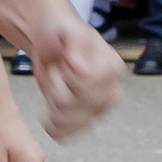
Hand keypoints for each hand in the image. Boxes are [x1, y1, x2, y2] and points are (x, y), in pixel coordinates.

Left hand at [26, 16, 122, 140]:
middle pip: (73, 104)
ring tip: (53, 86)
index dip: (66, 74)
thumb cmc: (61, 32)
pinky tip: (48, 117)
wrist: (51, 42)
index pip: (84, 83)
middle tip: (56, 71)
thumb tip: (80, 68)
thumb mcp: (65, 27)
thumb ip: (74, 42)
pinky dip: (55, 127)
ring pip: (69, 121)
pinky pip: (69, 134)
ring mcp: (100, 109)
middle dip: (56, 88)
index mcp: (113, 67)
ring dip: (53, 105)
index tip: (64, 61)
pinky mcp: (85, 121)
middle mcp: (112, 91)